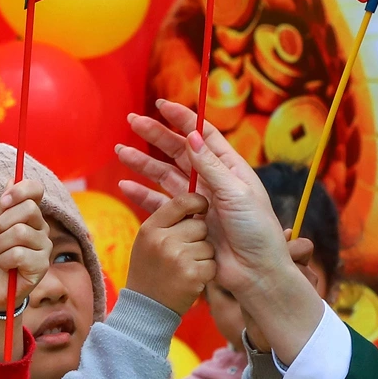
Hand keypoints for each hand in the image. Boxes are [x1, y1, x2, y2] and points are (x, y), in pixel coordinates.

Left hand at [0, 178, 49, 317]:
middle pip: (29, 209)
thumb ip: (1, 206)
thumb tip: (11, 179)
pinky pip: (20, 253)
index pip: (36, 190)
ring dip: (0, 245)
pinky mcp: (42, 265)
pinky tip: (6, 267)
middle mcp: (40, 228)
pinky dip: (4, 260)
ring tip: (0, 255)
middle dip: (3, 223)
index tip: (4, 201)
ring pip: (20, 232)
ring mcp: (44, 246)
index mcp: (28, 215)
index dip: (21, 190)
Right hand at [118, 99, 325, 359]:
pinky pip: (160, 204)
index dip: (182, 119)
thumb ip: (211, 167)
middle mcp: (213, 181)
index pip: (203, 135)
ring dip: (143, 163)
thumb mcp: (236, 194)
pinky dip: (143, 194)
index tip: (161, 105)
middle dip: (155, 136)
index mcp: (230, 169)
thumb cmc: (256, 231)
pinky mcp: (188, 223)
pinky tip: (125, 185)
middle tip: (131, 121)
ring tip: (120, 151)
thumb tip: (191, 136)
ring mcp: (199, 202)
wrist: (256, 273)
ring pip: (166, 175)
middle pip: (179, 151)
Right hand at [124, 193, 215, 313]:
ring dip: (203, 257)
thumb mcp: (148, 241)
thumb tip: (192, 197)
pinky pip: (211, 263)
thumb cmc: (151, 271)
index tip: (202, 208)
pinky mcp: (191, 274)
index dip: (197, 202)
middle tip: (182, 253)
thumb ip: (166, 219)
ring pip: (207, 245)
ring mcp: (177, 257)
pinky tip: (192, 279)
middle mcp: (162, 240)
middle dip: (198, 237)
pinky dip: (206, 272)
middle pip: (199, 225)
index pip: (181, 202)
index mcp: (150, 228)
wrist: (146, 309)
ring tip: (185, 268)